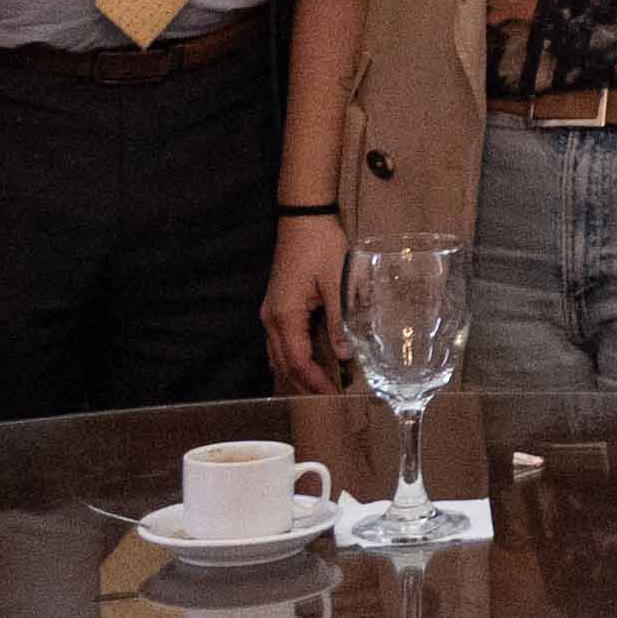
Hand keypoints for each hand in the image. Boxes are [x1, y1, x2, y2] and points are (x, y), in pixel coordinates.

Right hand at [261, 218, 351, 391]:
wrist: (302, 219)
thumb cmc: (321, 246)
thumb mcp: (336, 283)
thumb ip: (340, 321)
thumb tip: (345, 356)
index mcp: (285, 317)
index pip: (298, 363)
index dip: (315, 383)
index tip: (334, 397)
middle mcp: (272, 319)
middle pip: (285, 365)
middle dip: (306, 384)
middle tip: (330, 399)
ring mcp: (271, 313)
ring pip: (280, 355)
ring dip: (299, 372)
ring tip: (322, 385)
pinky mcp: (277, 306)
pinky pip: (281, 342)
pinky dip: (294, 357)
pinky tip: (308, 362)